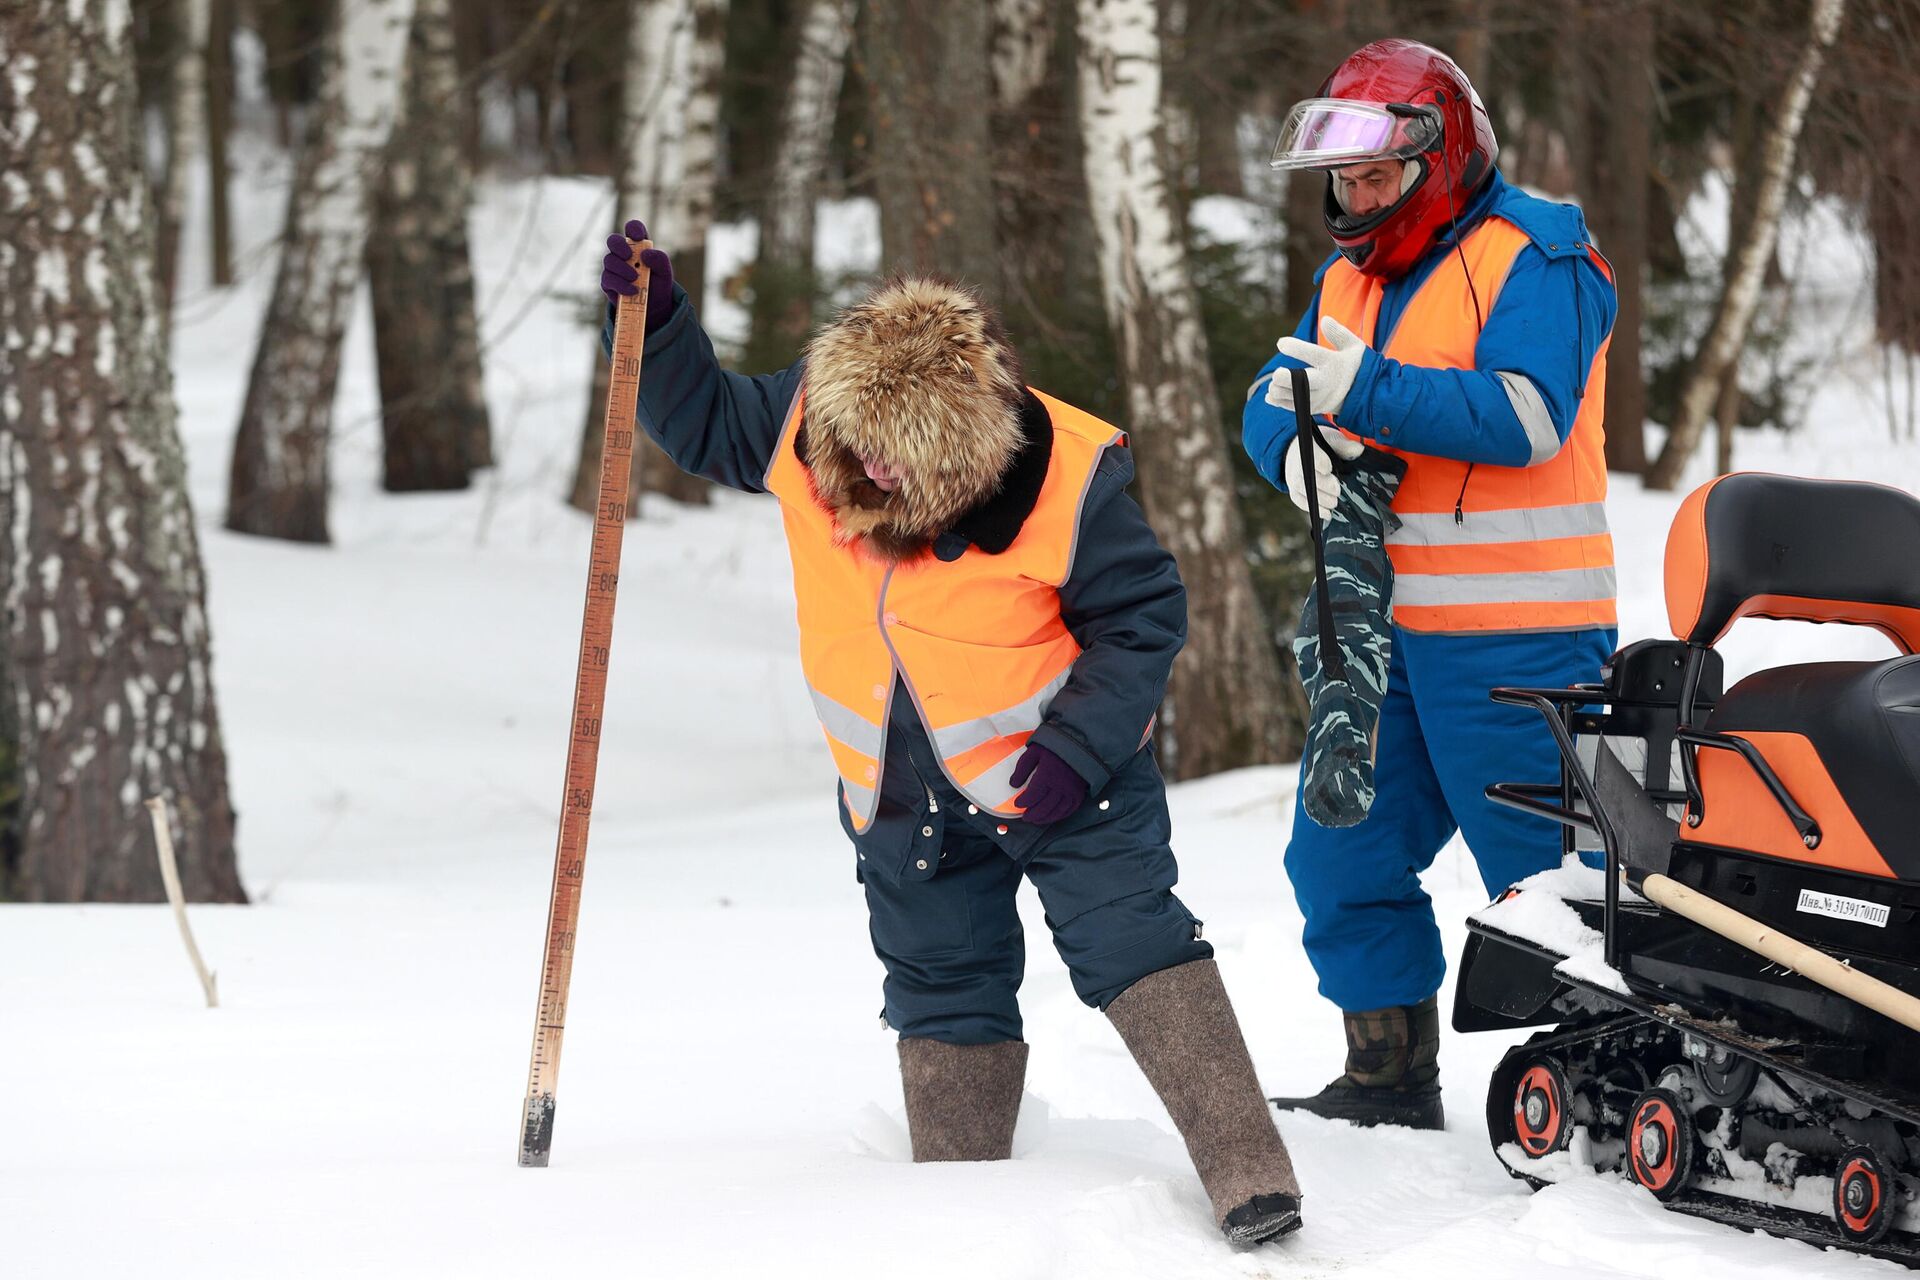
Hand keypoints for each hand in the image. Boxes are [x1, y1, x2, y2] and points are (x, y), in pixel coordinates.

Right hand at [601, 219, 676, 333]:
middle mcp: (623, 253)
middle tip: (629, 256)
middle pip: (613, 240)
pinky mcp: (608, 282)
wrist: (654, 307)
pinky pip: (609, 279)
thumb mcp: (665, 272)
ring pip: (609, 260)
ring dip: (623, 269)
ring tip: (636, 279)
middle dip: (619, 246)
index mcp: (639, 245)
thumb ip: (660, 259)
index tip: (638, 237)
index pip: (632, 228)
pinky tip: (633, 290)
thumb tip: (645, 254)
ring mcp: (613, 267)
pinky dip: (621, 285)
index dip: (633, 229)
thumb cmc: (659, 284)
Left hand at [1008, 744, 1087, 825]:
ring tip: (1035, 820)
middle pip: (1043, 807)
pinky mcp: (1079, 794)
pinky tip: (1051, 817)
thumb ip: (1022, 768)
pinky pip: (1069, 810)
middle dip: (1032, 814)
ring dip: (1044, 818)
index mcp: (1047, 775)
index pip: (1032, 795)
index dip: (1023, 802)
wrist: (1079, 745)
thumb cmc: (1054, 747)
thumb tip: (1013, 784)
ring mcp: (1071, 792)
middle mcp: (1060, 786)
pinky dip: (1058, 816)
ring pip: (1056, 811)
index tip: (1017, 804)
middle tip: (1025, 817)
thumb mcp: (1034, 752)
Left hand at [1265, 316, 1368, 417]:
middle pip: (1306, 383)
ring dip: (1280, 391)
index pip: (1315, 354)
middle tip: (1276, 373)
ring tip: (1274, 382)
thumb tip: (1324, 320)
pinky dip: (1280, 402)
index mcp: (1334, 363)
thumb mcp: (1353, 346)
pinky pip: (1294, 408)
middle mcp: (1326, 382)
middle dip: (1288, 380)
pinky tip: (1270, 395)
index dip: (1296, 348)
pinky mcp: (1315, 408)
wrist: (1364, 394)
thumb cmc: (1353, 365)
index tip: (1280, 343)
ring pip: (1296, 398)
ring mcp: (1320, 398)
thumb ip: (1339, 333)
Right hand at [1281, 420, 1363, 514]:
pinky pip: (1300, 502)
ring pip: (1304, 493)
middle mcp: (1298, 465)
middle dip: (1324, 487)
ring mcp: (1294, 479)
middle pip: (1308, 479)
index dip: (1323, 466)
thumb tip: (1359, 449)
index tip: (1330, 469)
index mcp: (1309, 450)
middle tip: (1337, 491)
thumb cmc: (1318, 445)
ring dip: (1320, 501)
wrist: (1297, 450)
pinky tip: (1326, 513)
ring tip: (1334, 503)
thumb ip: (1344, 445)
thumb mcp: (1332, 439)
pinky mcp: (1293, 490)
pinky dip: (1313, 509)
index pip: (1315, 459)